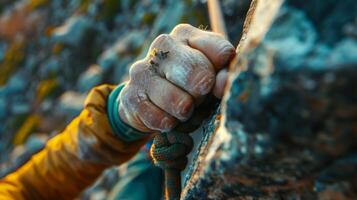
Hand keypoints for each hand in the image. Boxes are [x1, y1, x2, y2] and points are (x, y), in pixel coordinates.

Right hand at [118, 24, 234, 131]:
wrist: (147, 101)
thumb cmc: (186, 84)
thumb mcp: (210, 75)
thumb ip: (222, 75)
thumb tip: (223, 85)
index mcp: (186, 34)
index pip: (221, 53)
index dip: (224, 77)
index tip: (218, 87)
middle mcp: (163, 45)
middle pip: (200, 75)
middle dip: (203, 95)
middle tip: (197, 98)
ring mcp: (143, 69)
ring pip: (181, 103)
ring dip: (186, 113)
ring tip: (182, 109)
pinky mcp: (130, 95)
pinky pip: (161, 120)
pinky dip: (170, 124)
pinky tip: (167, 117)